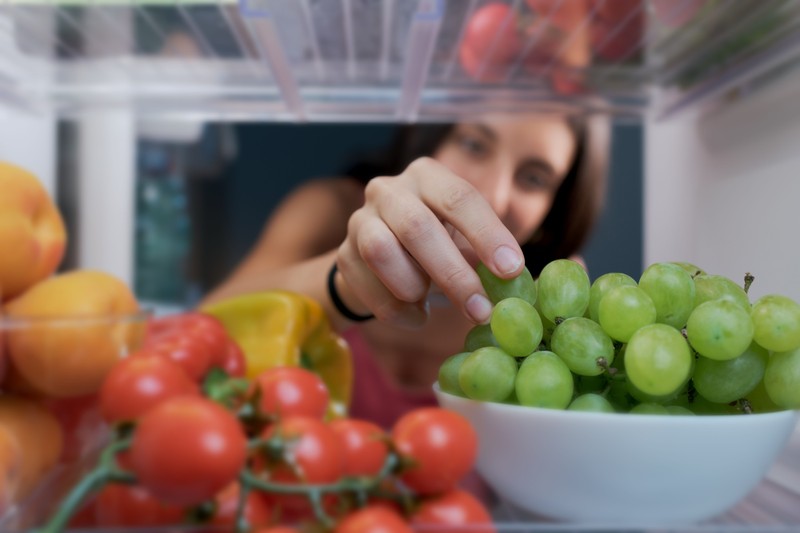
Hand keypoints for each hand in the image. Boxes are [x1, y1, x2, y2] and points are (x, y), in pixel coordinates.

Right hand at [334, 157, 524, 327]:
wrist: (379, 260)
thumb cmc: (436, 245)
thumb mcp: (463, 238)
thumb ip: (486, 254)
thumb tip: (517, 281)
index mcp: (428, 176)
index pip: (459, 197)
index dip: (486, 234)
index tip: (510, 270)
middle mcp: (389, 190)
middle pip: (417, 227)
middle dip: (453, 274)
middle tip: (481, 309)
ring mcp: (360, 220)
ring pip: (382, 252)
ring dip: (414, 287)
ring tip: (433, 303)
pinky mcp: (342, 255)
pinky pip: (368, 287)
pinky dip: (397, 310)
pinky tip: (416, 316)